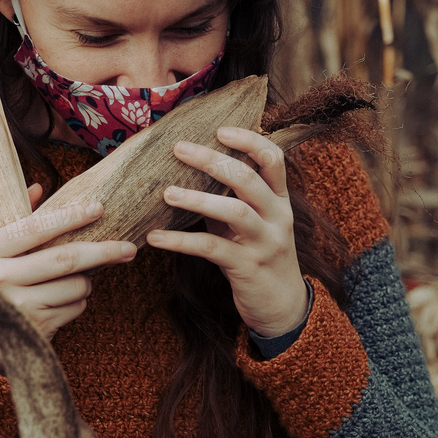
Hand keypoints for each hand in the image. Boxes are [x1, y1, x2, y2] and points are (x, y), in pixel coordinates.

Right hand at [0, 184, 136, 369]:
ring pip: (77, 285)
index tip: (99, 208)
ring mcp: (18, 305)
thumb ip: (18, 219)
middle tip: (129, 247)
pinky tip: (60, 302)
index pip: (37, 227)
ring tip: (71, 281)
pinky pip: (76, 306)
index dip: (71, 216)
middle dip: (103, 251)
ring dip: (86, 282)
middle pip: (66, 259)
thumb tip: (38, 187)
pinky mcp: (36, 327)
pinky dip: (78, 301)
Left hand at [146, 128, 307, 338]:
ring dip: (197, 199)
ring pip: (233, 212)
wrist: (282, 306)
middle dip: (212, 161)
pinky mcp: (247, 267)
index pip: (273, 159)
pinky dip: (181, 241)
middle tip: (179, 149)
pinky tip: (155, 238)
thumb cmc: (259, 255)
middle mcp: (277, 217)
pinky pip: (211, 249)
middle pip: (248, 179)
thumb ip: (231, 198)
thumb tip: (191, 169)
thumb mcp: (252, 222)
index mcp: (280, 200)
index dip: (249, 140)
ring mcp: (264, 243)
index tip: (220, 130)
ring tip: (167, 193)